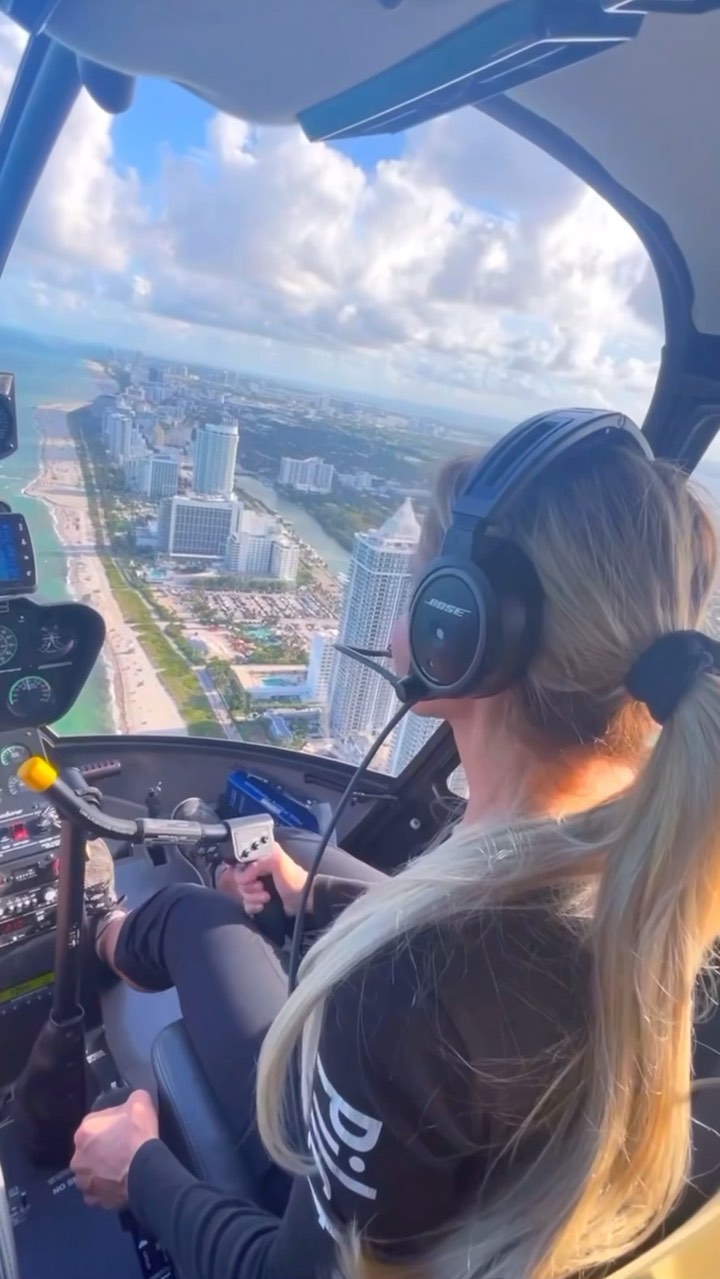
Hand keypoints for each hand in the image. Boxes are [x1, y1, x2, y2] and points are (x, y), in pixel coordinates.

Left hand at [71, 1090, 158, 1209]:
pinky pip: (96, 1192)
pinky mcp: (93, 1199)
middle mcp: (77, 1157)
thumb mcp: (140, 1102)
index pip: (95, 1124)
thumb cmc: (139, 1135)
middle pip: (90, 1150)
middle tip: (121, 1150)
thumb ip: (131, 1098)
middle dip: (101, 1150)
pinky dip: (104, 1189)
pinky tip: (117, 1184)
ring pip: (90, 1172)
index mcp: (84, 1131)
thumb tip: (132, 1099)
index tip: (123, 1130)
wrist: (145, 1170)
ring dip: (100, 1171)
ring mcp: (83, 1180)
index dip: (110, 1126)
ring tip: (119, 1170)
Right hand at [218, 840, 309, 915]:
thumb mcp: (279, 861)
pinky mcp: (257, 897)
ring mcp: (256, 883)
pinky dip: (253, 905)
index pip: (239, 861)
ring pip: (241, 891)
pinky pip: (245, 903)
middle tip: (261, 887)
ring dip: (252, 897)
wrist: (303, 900)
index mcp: (261, 855)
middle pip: (238, 878)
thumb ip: (259, 860)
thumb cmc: (294, 880)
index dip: (242, 872)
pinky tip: (262, 905)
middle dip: (248, 886)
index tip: (251, 878)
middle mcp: (257, 868)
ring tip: (266, 897)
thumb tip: (243, 874)